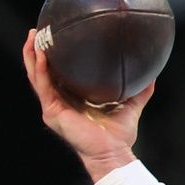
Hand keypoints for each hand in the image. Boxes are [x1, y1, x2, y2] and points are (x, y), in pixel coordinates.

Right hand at [22, 30, 153, 181]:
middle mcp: (60, 102)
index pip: (58, 74)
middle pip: (42, 72)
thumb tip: (153, 76)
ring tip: (33, 36)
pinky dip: (40, 69)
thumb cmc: (118, 136)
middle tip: (36, 31)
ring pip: (37, 76)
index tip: (55, 37)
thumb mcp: (130, 107)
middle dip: (36, 51)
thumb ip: (140, 92)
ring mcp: (54, 107)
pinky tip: (41, 55)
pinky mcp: (53, 112)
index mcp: (73, 99)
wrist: (113, 153)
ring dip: (32, 56)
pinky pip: (43, 86)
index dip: (54, 57)